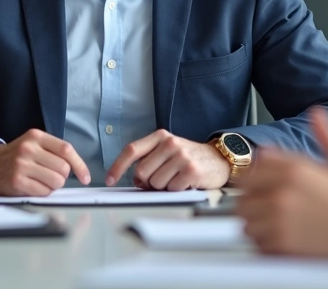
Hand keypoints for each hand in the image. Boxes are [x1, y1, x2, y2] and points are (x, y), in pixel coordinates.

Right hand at [0, 128, 89, 195]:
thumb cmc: (17, 157)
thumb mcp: (33, 145)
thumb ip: (54, 151)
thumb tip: (79, 170)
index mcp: (36, 136)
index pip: (66, 150)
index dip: (80, 165)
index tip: (85, 177)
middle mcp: (28, 148)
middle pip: (63, 168)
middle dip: (61, 176)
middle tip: (50, 175)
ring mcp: (21, 165)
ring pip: (56, 181)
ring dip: (53, 186)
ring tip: (41, 181)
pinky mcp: (17, 181)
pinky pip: (43, 192)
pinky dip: (43, 193)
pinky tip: (33, 187)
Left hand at [105, 129, 229, 189]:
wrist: (218, 159)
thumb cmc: (188, 157)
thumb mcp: (167, 151)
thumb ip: (149, 160)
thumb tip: (135, 180)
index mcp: (160, 136)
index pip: (131, 150)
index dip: (117, 166)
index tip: (109, 180)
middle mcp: (170, 143)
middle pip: (141, 172)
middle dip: (147, 182)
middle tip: (161, 179)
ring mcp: (181, 156)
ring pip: (155, 183)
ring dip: (163, 187)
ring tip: (176, 179)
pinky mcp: (191, 170)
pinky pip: (172, 189)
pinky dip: (176, 190)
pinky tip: (185, 182)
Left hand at [237, 149, 327, 257]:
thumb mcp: (326, 162)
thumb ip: (291, 155)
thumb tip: (266, 148)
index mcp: (291, 170)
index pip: (247, 176)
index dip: (247, 188)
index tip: (252, 194)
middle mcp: (282, 191)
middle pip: (242, 202)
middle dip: (250, 208)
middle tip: (260, 213)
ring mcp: (281, 218)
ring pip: (247, 226)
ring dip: (257, 228)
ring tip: (271, 228)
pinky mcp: (285, 242)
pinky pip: (259, 246)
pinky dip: (266, 247)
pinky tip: (279, 241)